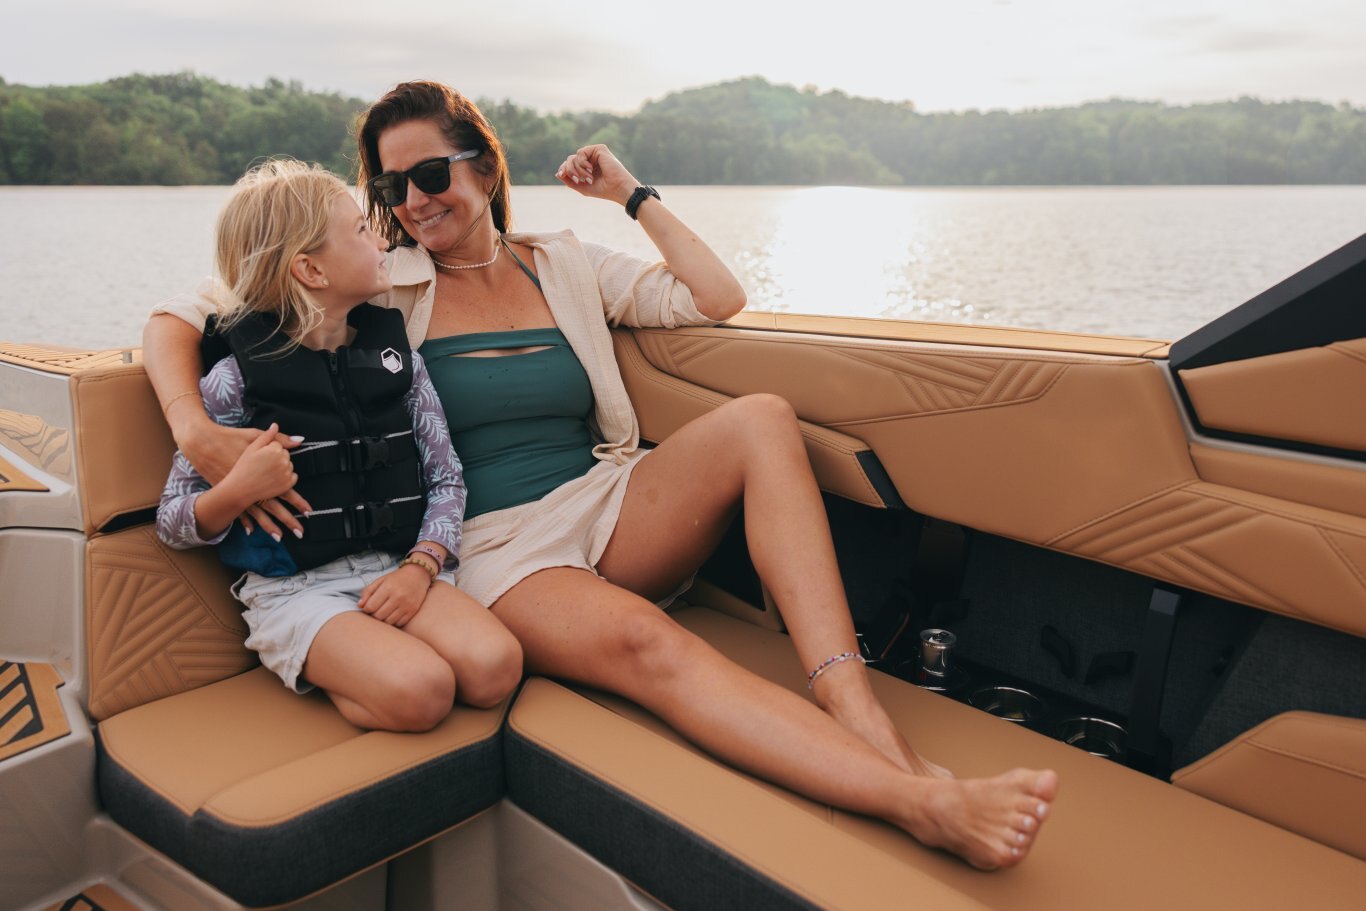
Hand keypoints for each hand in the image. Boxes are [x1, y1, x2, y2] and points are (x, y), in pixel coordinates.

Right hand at [182, 420, 308, 538]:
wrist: (204, 444)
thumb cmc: (231, 438)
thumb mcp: (256, 436)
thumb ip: (280, 440)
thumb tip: (300, 440)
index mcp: (264, 472)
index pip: (285, 490)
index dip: (298, 501)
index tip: (308, 512)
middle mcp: (254, 485)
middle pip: (275, 506)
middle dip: (288, 520)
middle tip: (300, 533)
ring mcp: (241, 490)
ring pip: (258, 512)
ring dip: (270, 526)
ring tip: (280, 537)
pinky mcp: (229, 491)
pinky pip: (239, 509)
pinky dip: (246, 521)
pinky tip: (252, 531)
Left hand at [357, 563, 430, 626]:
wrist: (419, 575)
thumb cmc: (397, 578)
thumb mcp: (381, 580)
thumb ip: (368, 592)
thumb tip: (360, 606)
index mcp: (388, 588)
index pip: (370, 606)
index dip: (366, 609)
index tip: (368, 607)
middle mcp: (398, 597)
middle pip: (378, 616)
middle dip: (374, 615)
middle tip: (376, 610)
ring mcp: (406, 605)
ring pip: (388, 621)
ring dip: (384, 619)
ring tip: (384, 612)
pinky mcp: (413, 611)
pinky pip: (399, 623)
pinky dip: (394, 621)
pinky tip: (393, 614)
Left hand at [554, 144, 637, 205]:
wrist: (617, 188)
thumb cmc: (603, 190)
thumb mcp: (582, 187)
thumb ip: (569, 181)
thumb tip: (557, 173)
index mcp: (587, 168)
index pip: (570, 165)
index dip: (563, 169)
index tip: (561, 175)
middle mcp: (590, 159)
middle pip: (570, 160)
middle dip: (569, 170)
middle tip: (578, 180)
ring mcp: (594, 153)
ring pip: (574, 157)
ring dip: (577, 169)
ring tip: (588, 178)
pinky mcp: (599, 149)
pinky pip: (581, 153)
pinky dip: (582, 163)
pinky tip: (590, 169)